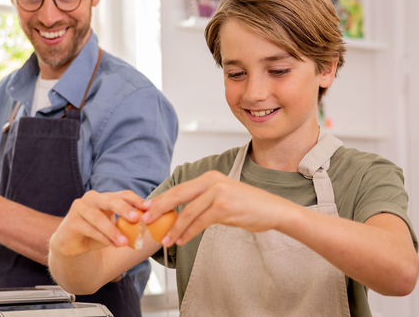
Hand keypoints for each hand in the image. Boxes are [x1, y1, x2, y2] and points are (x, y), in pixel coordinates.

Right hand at [49, 190, 145, 257]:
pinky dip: (103, 238)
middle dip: (125, 209)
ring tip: (125, 242)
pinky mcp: (72, 221)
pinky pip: (90, 229)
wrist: (70, 244)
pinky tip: (113, 244)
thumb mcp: (113, 228)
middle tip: (136, 218)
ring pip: (99, 217)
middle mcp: (92, 198)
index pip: (123, 195)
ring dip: (113, 230)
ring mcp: (80, 208)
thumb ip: (126, 225)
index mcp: (105, 197)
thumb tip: (147, 227)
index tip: (149, 207)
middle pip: (111, 201)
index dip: (136, 200)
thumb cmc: (95, 233)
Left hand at [141, 170, 295, 246]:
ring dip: (174, 228)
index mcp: (209, 177)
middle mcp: (212, 181)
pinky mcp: (224, 207)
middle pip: (178, 195)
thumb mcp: (222, 198)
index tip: (147, 208)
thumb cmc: (248, 206)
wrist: (273, 210)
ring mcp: (218, 193)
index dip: (161, 199)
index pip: (179, 188)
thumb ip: (203, 201)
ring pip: (187, 212)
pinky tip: (181, 240)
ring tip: (164, 240)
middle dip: (159, 209)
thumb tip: (179, 213)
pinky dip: (188, 233)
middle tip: (144, 220)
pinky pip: (200, 222)